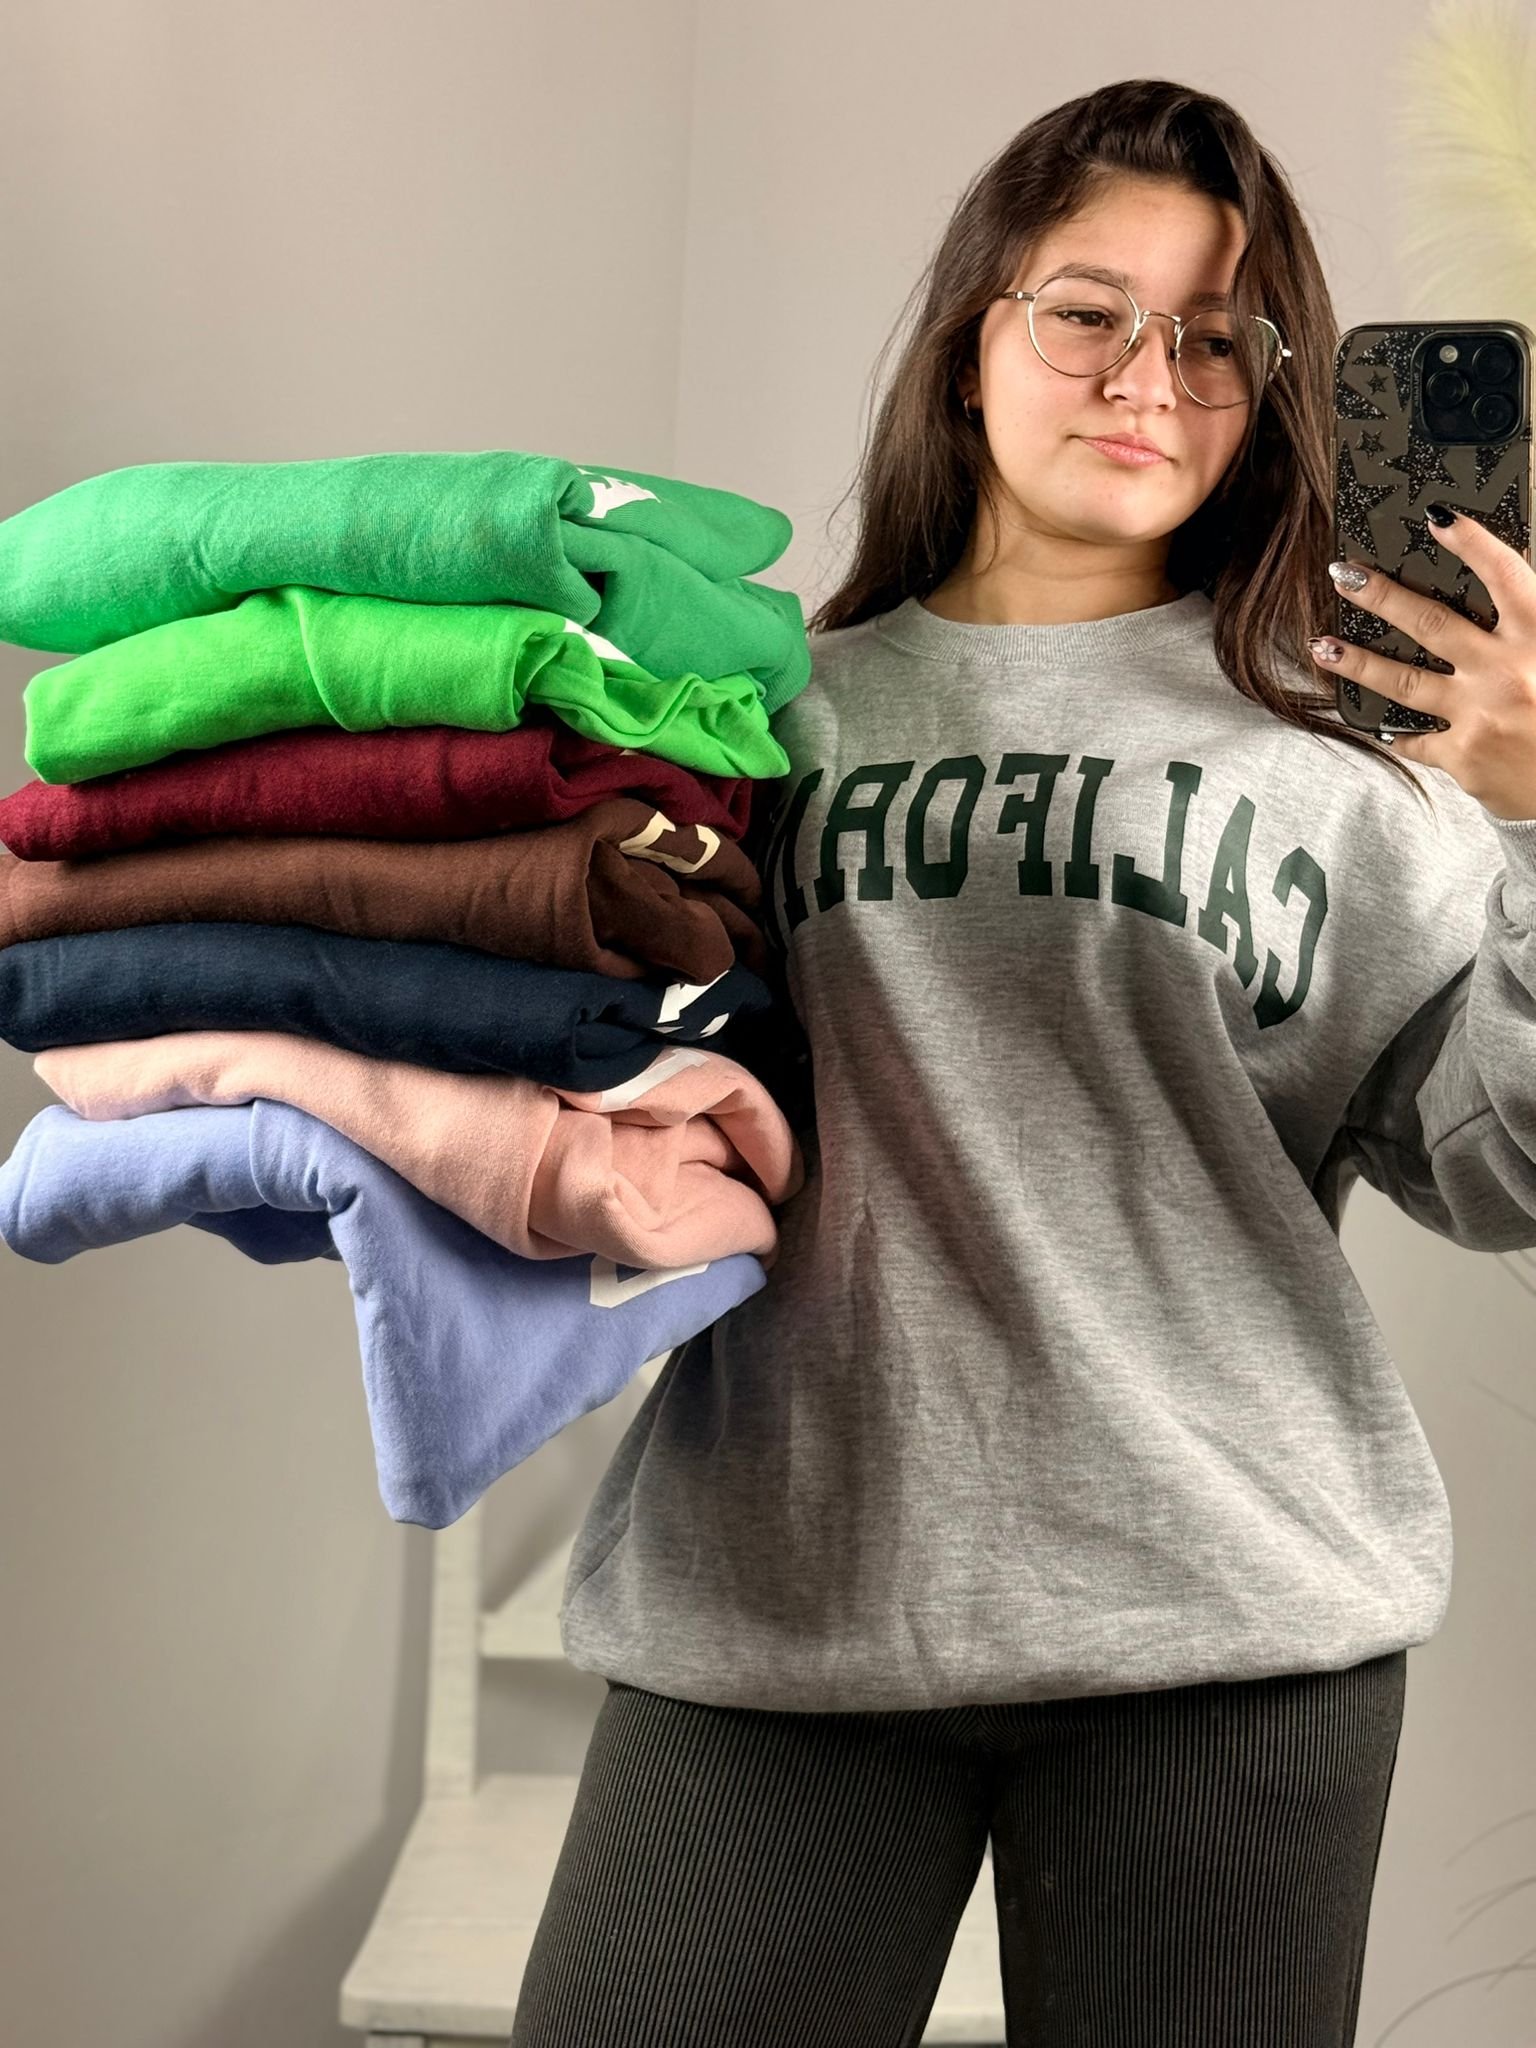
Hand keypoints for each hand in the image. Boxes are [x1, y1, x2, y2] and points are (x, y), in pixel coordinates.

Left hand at [1306, 501, 1535, 823]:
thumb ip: (1528, 626)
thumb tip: (1500, 591)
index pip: (1506, 575)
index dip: (1472, 543)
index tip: (1436, 517)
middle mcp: (1507, 671)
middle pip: (1431, 623)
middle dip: (1381, 595)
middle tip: (1342, 574)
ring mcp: (1480, 714)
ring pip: (1404, 679)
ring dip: (1356, 660)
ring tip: (1322, 646)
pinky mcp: (1462, 755)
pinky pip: (1415, 738)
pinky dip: (1394, 730)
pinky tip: (1371, 722)